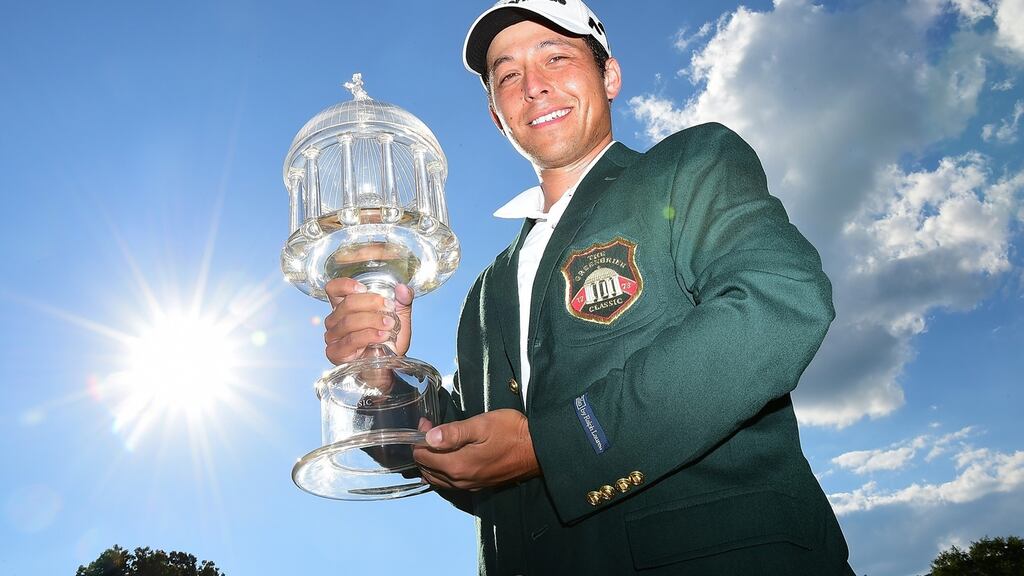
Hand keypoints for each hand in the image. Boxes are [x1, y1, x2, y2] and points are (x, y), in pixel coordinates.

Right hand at [323, 278, 412, 364]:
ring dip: (372, 320)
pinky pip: (351, 340)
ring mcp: (333, 337)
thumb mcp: (399, 317)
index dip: (345, 285)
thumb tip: (403, 289)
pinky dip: (368, 335)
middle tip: (389, 307)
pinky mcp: (335, 353)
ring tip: (389, 324)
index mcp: (345, 307)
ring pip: (349, 321)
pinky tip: (382, 336)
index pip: (333, 289)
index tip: (364, 288)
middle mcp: (335, 320)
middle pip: (346, 304)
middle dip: (371, 303)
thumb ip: (403, 302)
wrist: (389, 366)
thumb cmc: (389, 341)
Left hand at [413, 409, 540, 490]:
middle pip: (427, 469)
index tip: (426, 422)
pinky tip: (445, 460)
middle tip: (429, 428)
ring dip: (430, 462)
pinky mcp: (478, 485)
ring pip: (437, 479)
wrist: (538, 450)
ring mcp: (469, 485)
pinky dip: (441, 472)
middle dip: (422, 449)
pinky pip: (450, 483)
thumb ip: (454, 432)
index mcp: (458, 465)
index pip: (423, 456)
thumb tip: (428, 436)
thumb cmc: (511, 432)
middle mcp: (460, 480)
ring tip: (433, 443)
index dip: (419, 438)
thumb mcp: (482, 425)